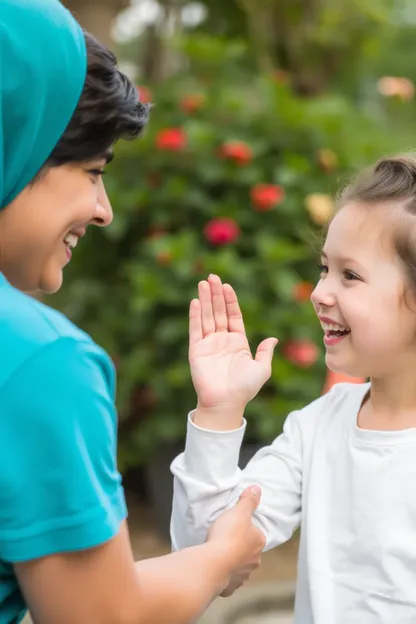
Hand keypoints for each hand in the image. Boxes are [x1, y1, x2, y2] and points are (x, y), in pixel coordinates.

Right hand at [189, 274, 277, 409]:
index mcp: (237, 342)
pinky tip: (195, 301)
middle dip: (215, 294)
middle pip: (218, 312)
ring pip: (207, 317)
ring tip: (203, 283)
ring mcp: (208, 344)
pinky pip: (196, 329)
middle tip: (212, 277)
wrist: (226, 403)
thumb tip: (273, 338)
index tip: (227, 286)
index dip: (230, 301)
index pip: (233, 315)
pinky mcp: (197, 350)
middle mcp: (222, 340)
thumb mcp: (262, 369)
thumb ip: (265, 352)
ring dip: (205, 300)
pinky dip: (195, 315)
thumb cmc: (245, 388)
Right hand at [207, 485, 265, 596]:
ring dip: (232, 561)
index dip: (245, 529)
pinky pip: (228, 580)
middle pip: (248, 551)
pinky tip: (215, 567)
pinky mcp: (231, 587)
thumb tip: (257, 489)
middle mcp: (254, 561)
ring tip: (218, 553)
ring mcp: (243, 575)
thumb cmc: (227, 535)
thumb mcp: (239, 511)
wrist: (213, 563)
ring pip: (239, 566)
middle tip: (224, 539)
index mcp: (258, 542)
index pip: (256, 533)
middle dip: (239, 547)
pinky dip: (223, 575)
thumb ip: (248, 500)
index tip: (234, 527)